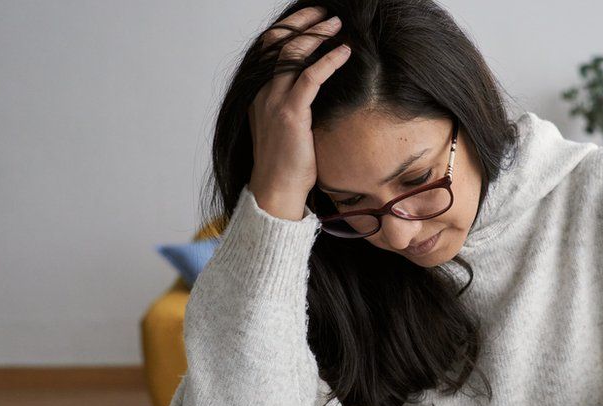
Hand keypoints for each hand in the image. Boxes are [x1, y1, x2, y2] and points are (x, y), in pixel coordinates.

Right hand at [247, 6, 351, 216]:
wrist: (277, 191)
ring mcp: (273, 102)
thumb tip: (314, 91)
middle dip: (302, 21)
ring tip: (336, 24)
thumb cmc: (287, 165)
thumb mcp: (286, 129)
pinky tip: (344, 52)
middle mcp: (262, 93)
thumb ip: (293, 105)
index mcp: (258, 95)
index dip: (289, 28)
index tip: (310, 19)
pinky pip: (311, 76)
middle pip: (278, 42)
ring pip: (293, 52)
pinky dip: (329, 60)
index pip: (269, 48)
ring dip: (317, 33)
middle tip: (325, 12)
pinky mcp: (291, 113)